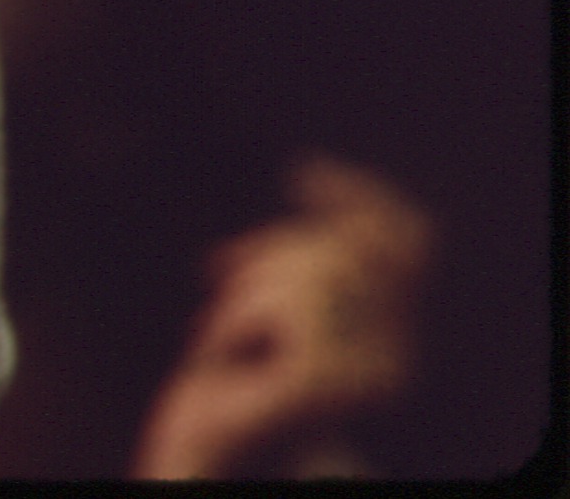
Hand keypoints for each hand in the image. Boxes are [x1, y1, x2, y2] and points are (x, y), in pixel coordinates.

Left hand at [130, 153, 433, 478]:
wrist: (205, 442)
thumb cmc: (231, 371)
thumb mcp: (270, 295)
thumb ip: (301, 248)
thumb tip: (307, 169)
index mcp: (399, 339)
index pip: (406, 245)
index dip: (363, 197)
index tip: (302, 169)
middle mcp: (400, 360)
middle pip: (343, 248)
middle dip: (272, 253)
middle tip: (223, 281)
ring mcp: (369, 375)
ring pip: (306, 272)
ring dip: (244, 293)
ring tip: (222, 333)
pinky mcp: (324, 381)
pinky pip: (277, 307)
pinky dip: (233, 319)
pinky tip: (221, 353)